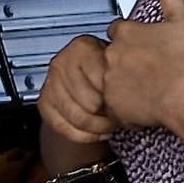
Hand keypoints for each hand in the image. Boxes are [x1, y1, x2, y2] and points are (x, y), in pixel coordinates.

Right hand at [40, 32, 116, 172]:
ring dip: (98, 127)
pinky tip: (98, 132)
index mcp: (83, 47)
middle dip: (109, 115)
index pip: (102, 80)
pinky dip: (85, 136)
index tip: (128, 100)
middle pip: (89, 102)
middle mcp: (62, 62)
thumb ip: (126, 69)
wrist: (87, 81)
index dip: (118, 96)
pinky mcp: (44, 103)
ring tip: (111, 125)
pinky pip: (65, 128)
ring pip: (77, 117)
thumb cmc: (109, 72)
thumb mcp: (120, 64)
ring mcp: (50, 83)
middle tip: (120, 116)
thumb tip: (139, 85)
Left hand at [101, 0, 183, 129]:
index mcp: (126, 32)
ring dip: (125, 84)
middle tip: (150, 71)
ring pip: (112, 81)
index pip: (119, 30)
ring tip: (149, 91)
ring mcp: (110, 80)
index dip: (132, 38)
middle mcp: (112, 54)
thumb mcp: (180, 16)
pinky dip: (126, 107)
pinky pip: (115, 106)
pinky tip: (146, 106)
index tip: (145, 47)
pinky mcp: (113, 105)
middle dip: (126, 62)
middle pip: (113, 56)